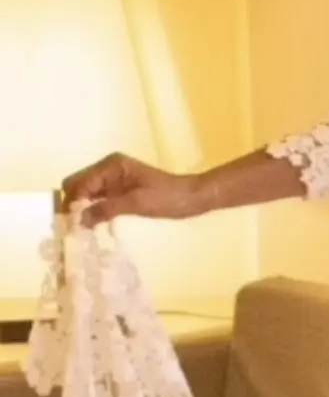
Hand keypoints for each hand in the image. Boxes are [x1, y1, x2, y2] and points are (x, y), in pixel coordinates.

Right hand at [59, 153, 205, 228]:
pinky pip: (100, 199)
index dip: (71, 202)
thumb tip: (79, 219)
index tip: (68, 224)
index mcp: (111, 166)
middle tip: (74, 228)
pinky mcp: (121, 190)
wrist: (192, 197)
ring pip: (87, 193)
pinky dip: (94, 210)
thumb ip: (106, 209)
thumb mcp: (136, 203)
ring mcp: (115, 179)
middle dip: (73, 205)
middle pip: (79, 185)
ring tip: (80, 230)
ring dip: (82, 208)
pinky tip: (94, 225)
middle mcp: (109, 169)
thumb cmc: (167, 198)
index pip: (79, 182)